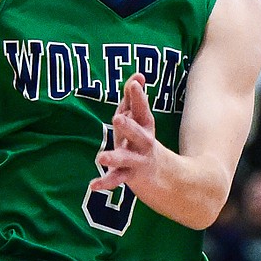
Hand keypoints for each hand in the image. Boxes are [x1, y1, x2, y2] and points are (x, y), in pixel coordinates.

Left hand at [91, 74, 157, 197]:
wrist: (167, 178)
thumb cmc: (142, 142)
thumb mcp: (138, 121)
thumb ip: (134, 99)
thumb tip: (137, 74)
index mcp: (144, 127)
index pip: (141, 109)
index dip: (138, 97)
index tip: (135, 81)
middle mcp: (143, 143)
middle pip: (137, 133)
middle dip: (129, 126)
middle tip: (117, 118)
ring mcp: (137, 160)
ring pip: (126, 158)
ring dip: (115, 157)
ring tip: (101, 157)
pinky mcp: (130, 176)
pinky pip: (117, 179)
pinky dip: (105, 182)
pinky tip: (93, 185)